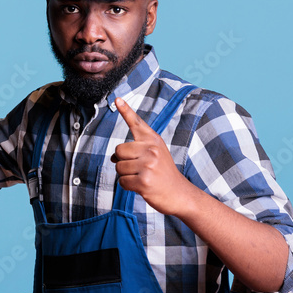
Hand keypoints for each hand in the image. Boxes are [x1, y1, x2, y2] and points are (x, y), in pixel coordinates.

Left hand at [111, 97, 192, 215]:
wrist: (180, 193)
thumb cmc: (164, 173)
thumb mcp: (157, 153)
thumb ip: (137, 149)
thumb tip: (113, 157)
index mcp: (153, 140)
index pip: (136, 123)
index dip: (126, 111)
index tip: (117, 99)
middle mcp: (151, 149)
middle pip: (118, 151)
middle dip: (122, 162)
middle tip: (138, 168)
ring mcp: (148, 165)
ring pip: (118, 167)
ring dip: (126, 175)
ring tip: (142, 177)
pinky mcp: (144, 181)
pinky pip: (122, 182)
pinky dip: (128, 186)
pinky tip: (141, 186)